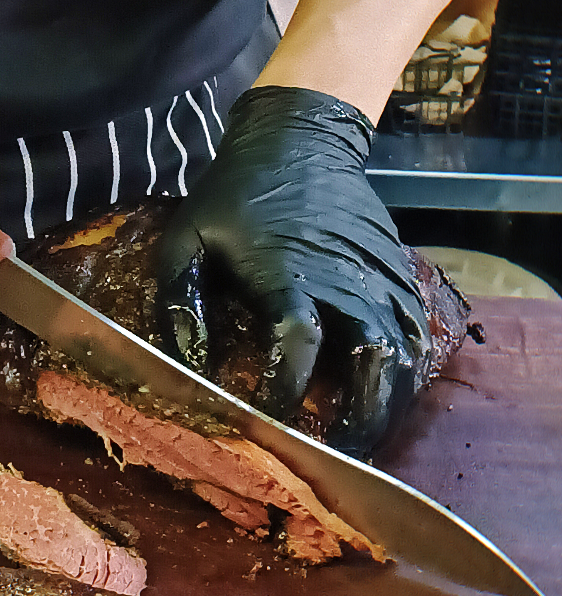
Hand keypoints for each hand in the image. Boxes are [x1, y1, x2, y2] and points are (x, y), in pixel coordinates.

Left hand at [156, 86, 430, 457]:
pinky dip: (406, 369)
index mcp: (287, 272)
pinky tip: (386, 393)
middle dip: (362, 419)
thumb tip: (189, 364)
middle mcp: (343, 278)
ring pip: (404, 353)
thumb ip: (179, 299)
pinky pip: (415, 329)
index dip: (286, 392)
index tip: (270, 426)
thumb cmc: (235, 192)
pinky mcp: (397, 270)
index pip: (298, 344)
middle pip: (374, 363)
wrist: (300, 138)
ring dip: (390, 402)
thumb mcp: (187, 237)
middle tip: (341, 458)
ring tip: (364, 438)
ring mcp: (378, 275)